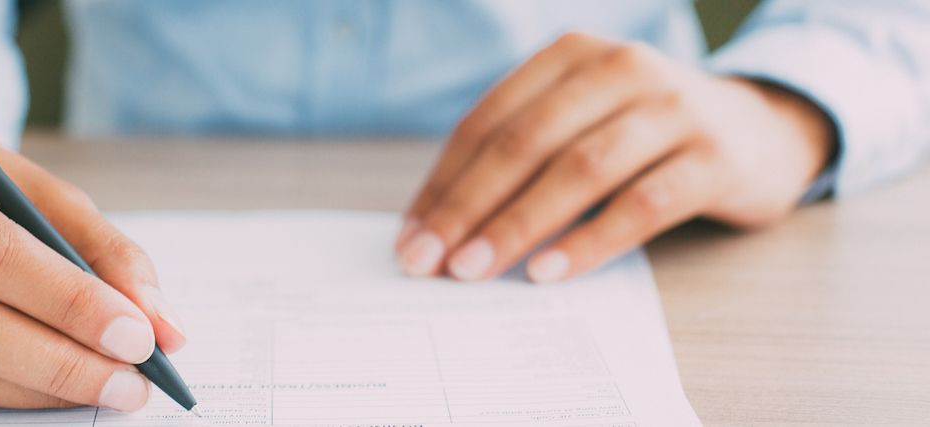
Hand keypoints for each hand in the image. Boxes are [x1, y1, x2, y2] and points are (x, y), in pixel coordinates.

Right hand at [0, 110, 186, 409]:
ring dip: (38, 388)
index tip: (137, 334)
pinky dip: (3, 394)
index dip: (64, 299)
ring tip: (106, 386)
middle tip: (131, 379)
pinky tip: (53, 388)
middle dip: (60, 359)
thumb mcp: (33, 187)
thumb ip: (103, 248)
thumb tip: (163, 325)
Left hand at [397, 32, 834, 281]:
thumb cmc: (647, 132)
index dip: (443, 182)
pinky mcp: (714, 158)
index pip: (489, 121)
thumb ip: (523, 155)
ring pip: (579, 170)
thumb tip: (440, 226)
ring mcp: (672, 109)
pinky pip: (643, 203)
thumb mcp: (583, 119)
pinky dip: (590, 241)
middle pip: (525, 143)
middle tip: (429, 261)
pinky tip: (549, 272)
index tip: (410, 236)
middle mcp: (620, 69)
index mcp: (572, 55)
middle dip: (467, 207)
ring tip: (474, 270)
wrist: (764, 129)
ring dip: (518, 225)